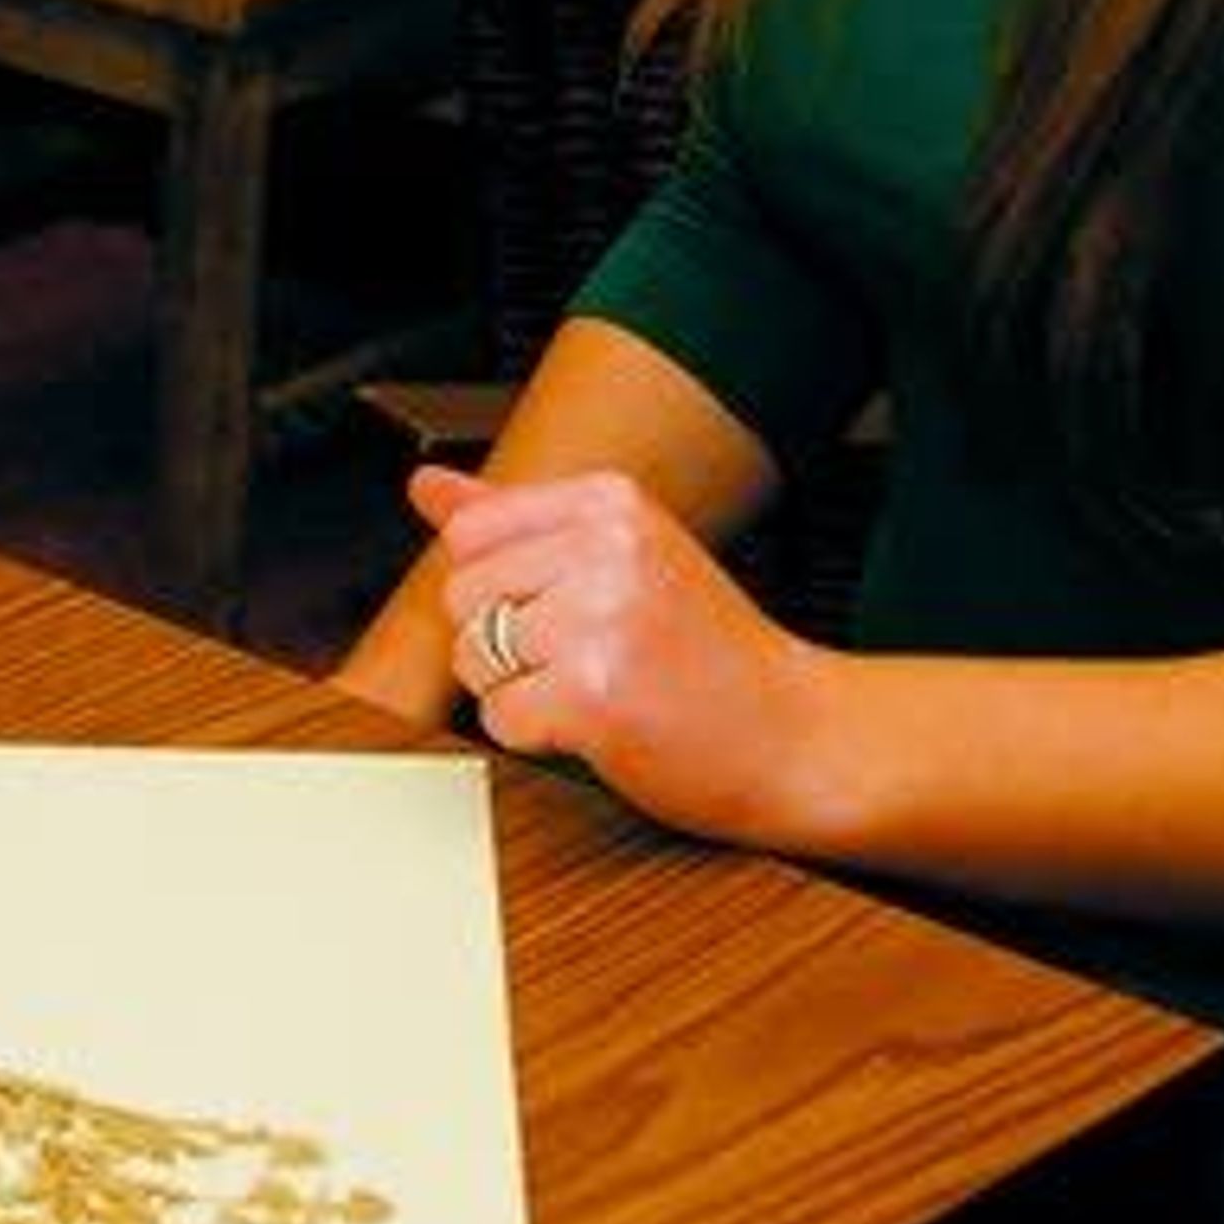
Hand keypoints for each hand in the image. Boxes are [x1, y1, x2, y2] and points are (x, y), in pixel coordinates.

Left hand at [418, 461, 836, 850]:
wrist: (798, 736)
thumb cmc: (711, 651)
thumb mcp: (622, 555)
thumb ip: (517, 519)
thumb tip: (425, 486)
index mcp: (611, 499)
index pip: (473, 530)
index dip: (499, 585)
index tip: (559, 606)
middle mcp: (606, 546)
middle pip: (462, 593)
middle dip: (504, 641)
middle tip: (584, 656)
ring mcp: (600, 619)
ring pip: (473, 656)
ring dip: (519, 690)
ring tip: (594, 687)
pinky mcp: (593, 696)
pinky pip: (501, 717)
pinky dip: (535, 735)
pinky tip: (597, 725)